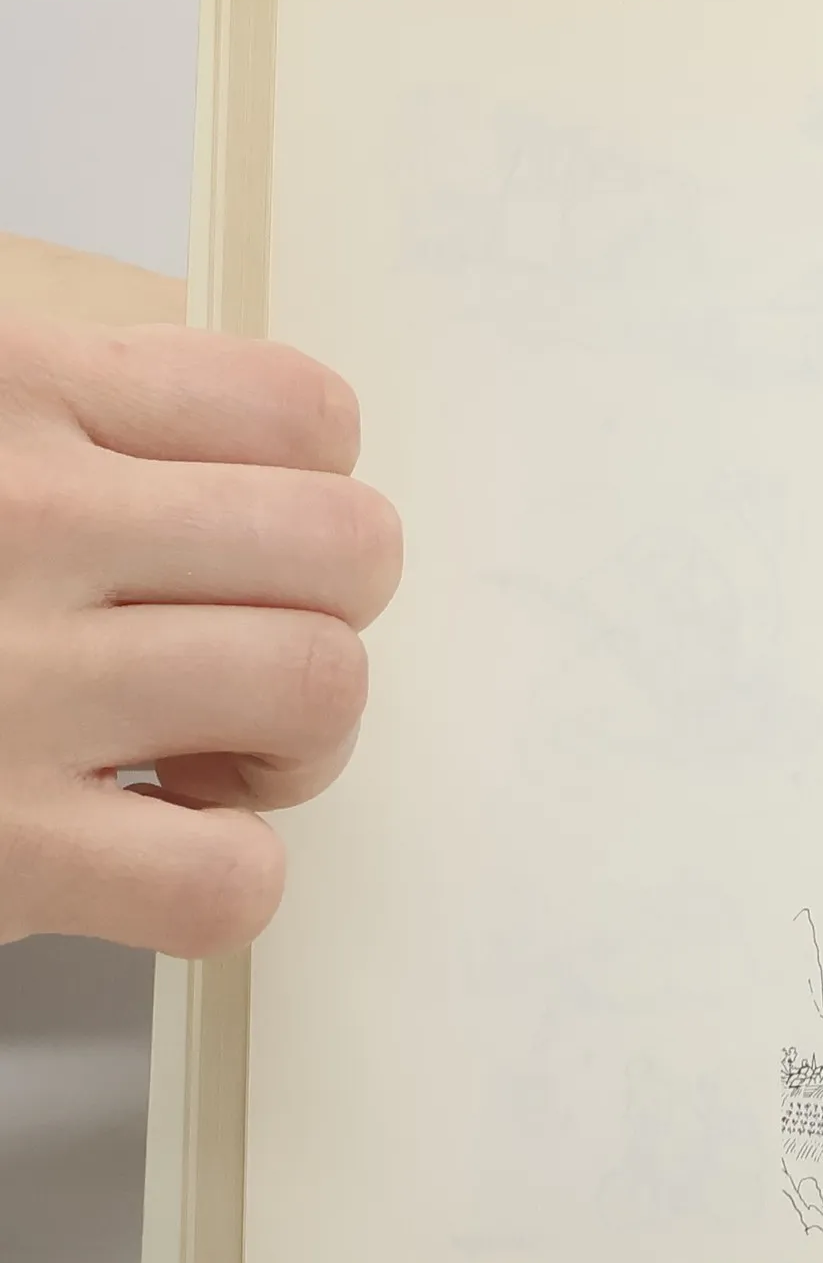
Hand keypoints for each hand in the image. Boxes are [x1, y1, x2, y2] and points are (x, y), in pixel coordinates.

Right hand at [0, 239, 399, 953]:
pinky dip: (223, 879)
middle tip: (236, 659)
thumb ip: (61, 408)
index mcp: (5, 383)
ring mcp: (6, 685)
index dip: (306, 497)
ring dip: (296, 746)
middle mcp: (20, 515)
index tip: (240, 553)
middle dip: (325, 617)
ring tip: (199, 759)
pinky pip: (228, 878)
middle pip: (349, 547)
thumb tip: (223, 448)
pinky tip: (142, 851)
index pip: (303, 414)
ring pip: (318, 687)